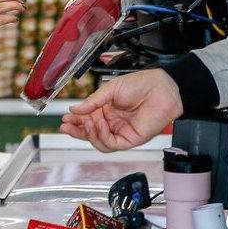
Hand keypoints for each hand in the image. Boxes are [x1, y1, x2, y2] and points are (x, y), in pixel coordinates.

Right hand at [59, 69, 182, 151]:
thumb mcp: (111, 89)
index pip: (88, 120)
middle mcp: (114, 122)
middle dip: (77, 131)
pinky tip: (99, 125)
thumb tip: (75, 109)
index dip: (76, 121)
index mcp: (108, 109)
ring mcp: (121, 131)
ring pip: (99, 142)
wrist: (161, 88)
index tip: (65, 118)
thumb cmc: (142, 84)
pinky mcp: (130, 139)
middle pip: (91, 133)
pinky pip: (111, 144)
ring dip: (89, 133)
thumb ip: (93, 101)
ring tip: (86, 122)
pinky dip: (102, 136)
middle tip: (66, 126)